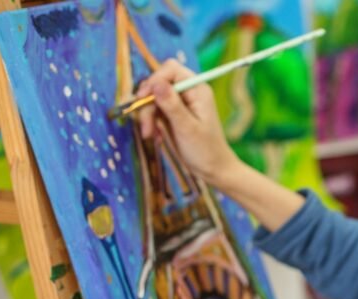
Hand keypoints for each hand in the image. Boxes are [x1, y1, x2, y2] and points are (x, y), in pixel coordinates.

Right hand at [134, 59, 242, 185]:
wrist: (214, 170)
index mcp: (197, 89)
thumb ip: (171, 104)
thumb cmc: (205, 150)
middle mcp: (189, 92)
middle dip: (148, 103)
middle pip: (158, 83)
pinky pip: (156, 111)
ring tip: (151, 135)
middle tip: (146, 126)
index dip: (154, 80)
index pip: (170, 69)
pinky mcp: (174, 114)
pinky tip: (157, 138)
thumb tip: (156, 83)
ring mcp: (181, 103)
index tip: (143, 98)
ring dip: (148, 116)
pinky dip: (152, 123)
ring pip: (153, 98)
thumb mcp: (186, 128)